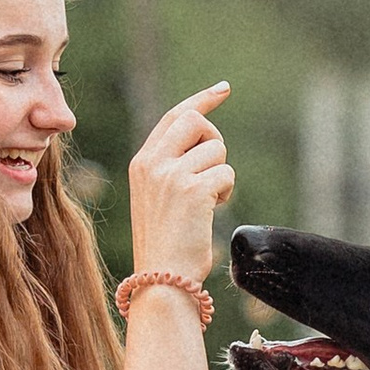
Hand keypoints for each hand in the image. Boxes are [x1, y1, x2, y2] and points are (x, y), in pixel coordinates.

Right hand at [128, 83, 233, 285]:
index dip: (201, 101)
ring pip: (216, 150)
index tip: (222, 89)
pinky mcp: (193, 190)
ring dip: (222, 175)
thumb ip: (172, 167)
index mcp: (141, 163)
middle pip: (195, 121)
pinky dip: (227, 192)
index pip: (174, 116)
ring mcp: (171, 175)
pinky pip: (226, 174)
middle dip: (215, 139)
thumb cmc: (166, 244)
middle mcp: (152, 163)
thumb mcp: (159, 198)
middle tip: (215, 168)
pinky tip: (213, 210)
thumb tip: (205, 141)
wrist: (161, 279)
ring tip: (208, 202)